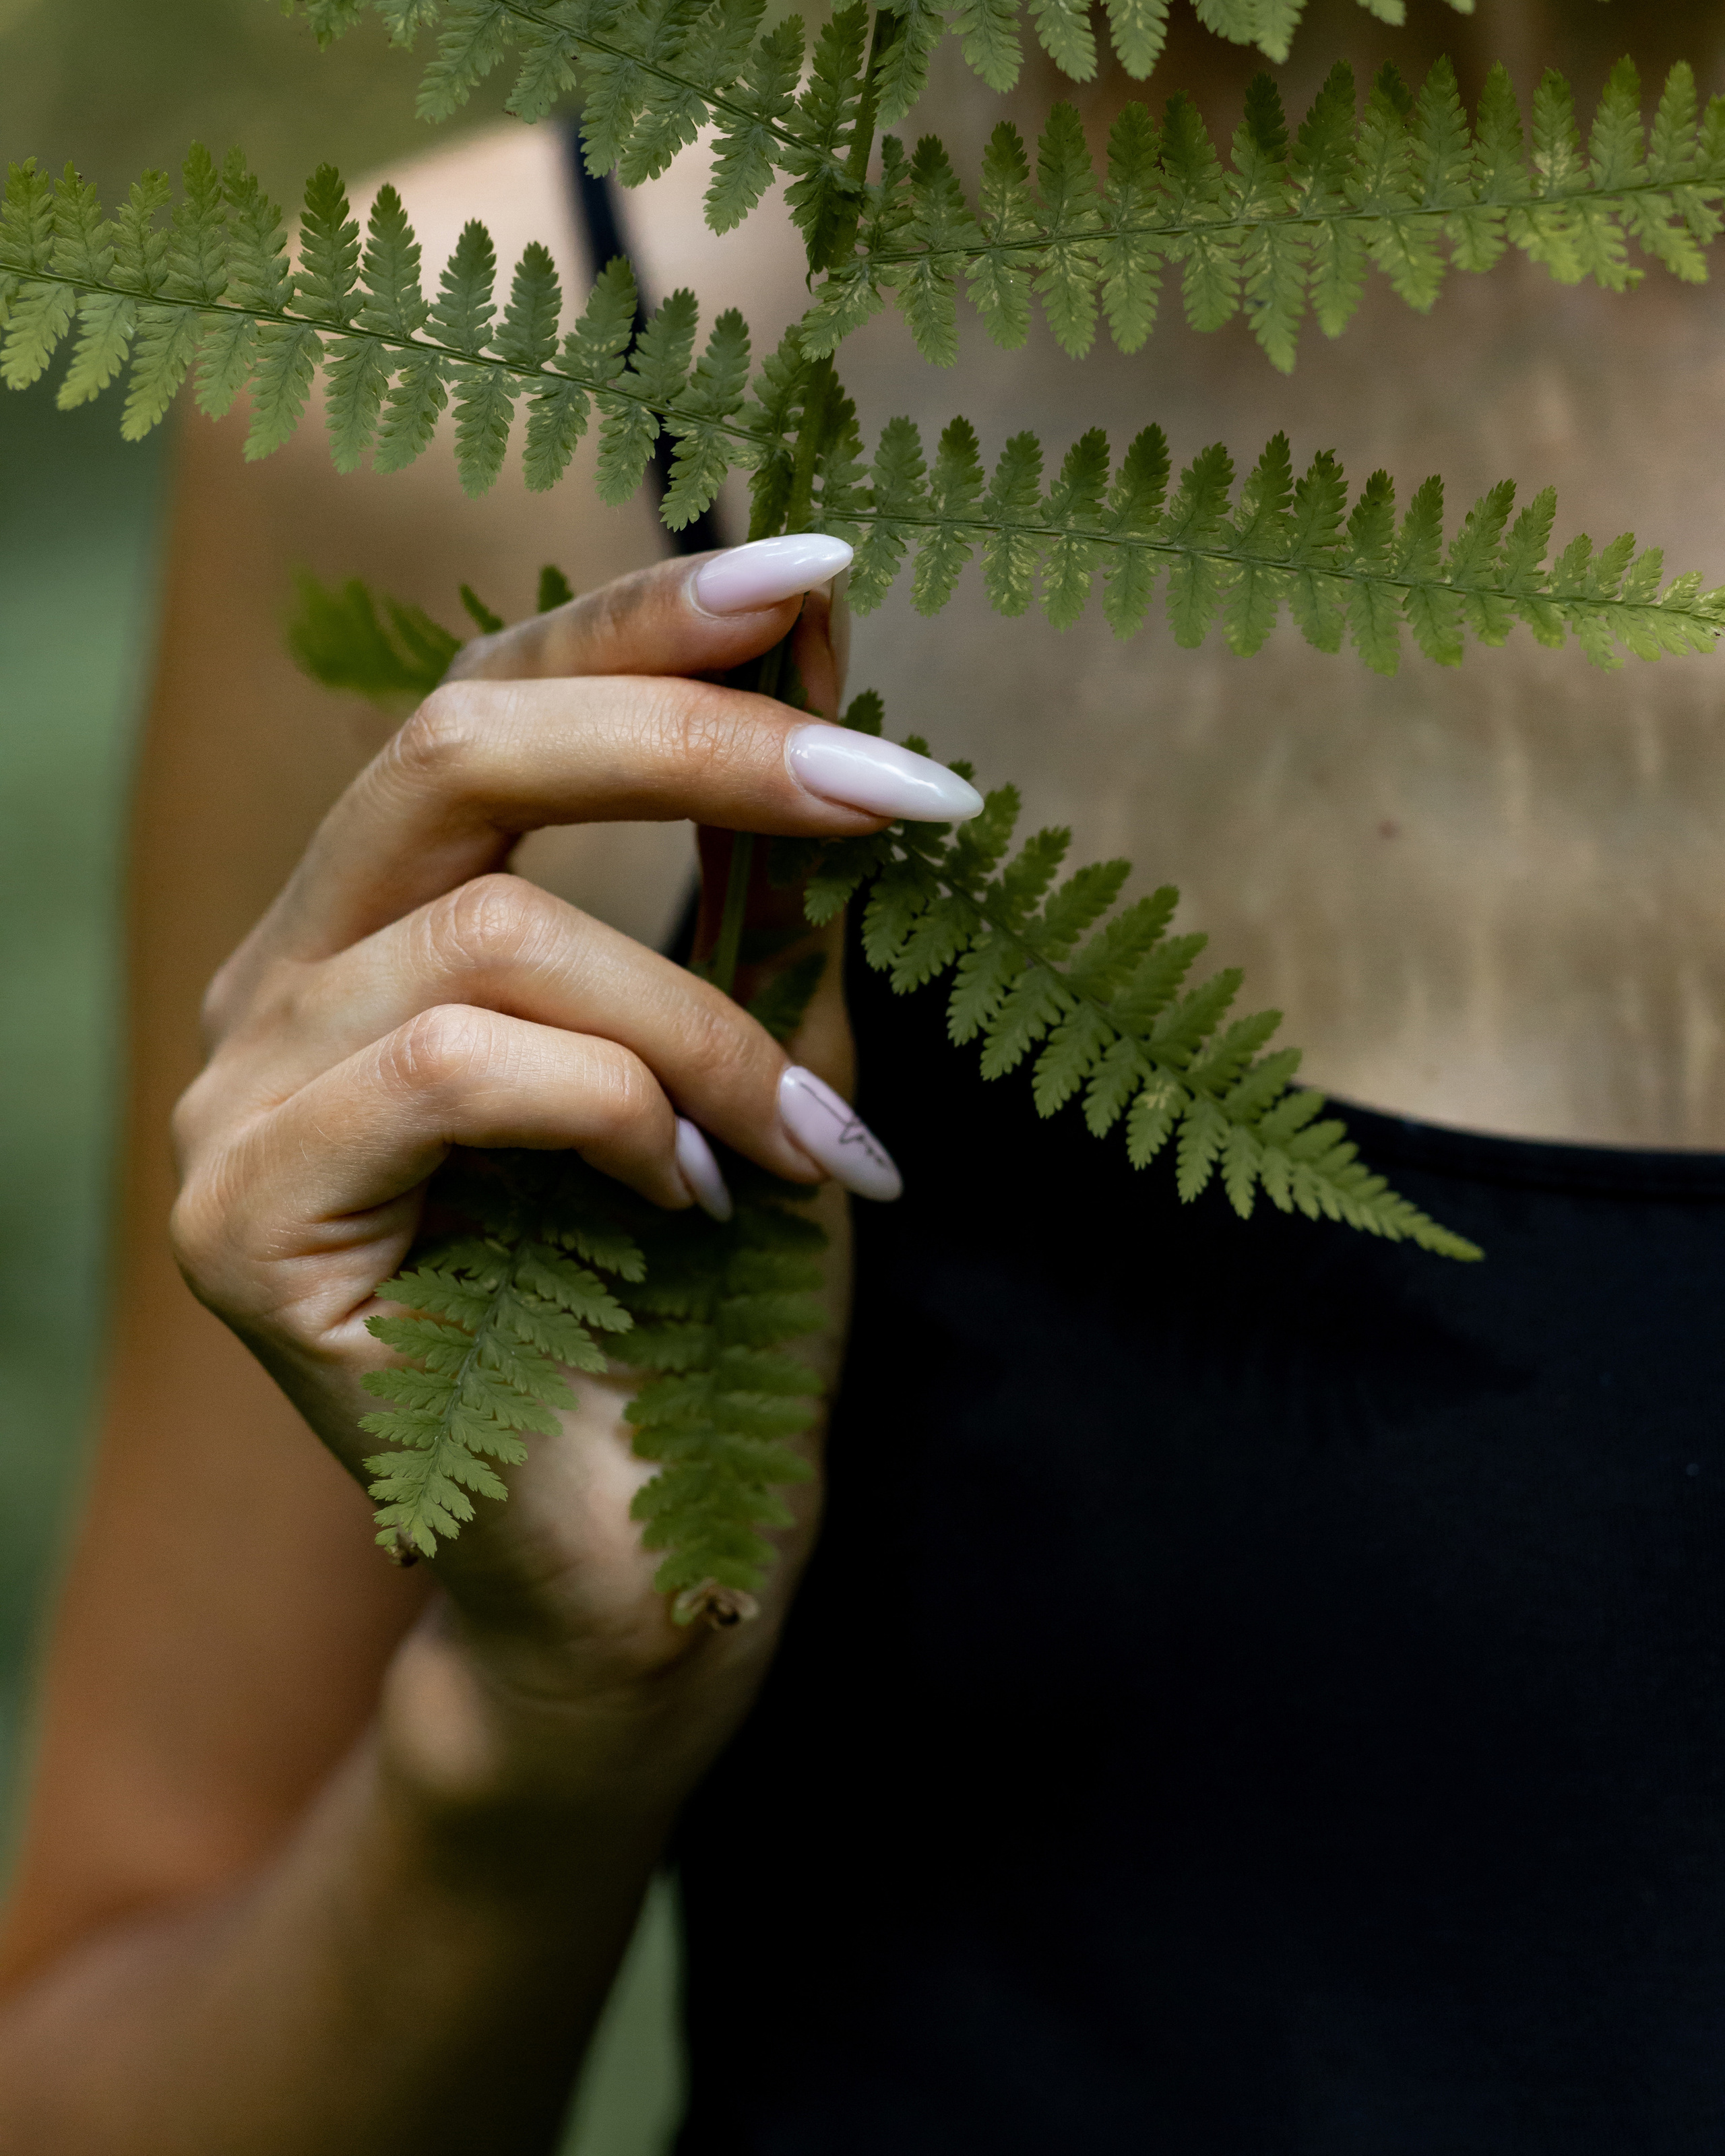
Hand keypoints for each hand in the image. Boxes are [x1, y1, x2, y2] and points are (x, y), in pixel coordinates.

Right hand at [168, 536, 979, 1812]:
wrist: (645, 1569)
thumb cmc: (703, 1318)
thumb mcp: (757, 1053)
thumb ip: (759, 873)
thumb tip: (818, 649)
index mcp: (381, 928)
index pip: (484, 702)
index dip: (640, 619)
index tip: (819, 571)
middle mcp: (281, 987)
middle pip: (449, 747)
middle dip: (700, 744)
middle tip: (906, 792)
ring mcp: (240, 1102)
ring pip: (491, 935)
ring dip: (706, 1025)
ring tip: (814, 1151)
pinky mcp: (246, 1223)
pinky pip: (454, 1068)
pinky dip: (623, 1116)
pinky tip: (692, 1210)